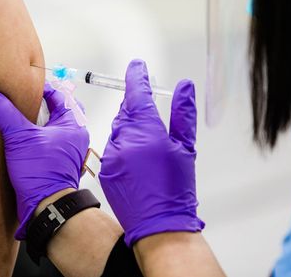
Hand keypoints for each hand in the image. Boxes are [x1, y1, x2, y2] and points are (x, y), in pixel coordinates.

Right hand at [0, 84, 88, 239]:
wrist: (46, 208)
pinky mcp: (53, 162)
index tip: (23, 83)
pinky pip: (44, 142)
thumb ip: (3, 113)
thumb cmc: (43, 175)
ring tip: (16, 114)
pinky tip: (16, 137)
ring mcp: (64, 150)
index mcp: (73, 124)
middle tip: (21, 96)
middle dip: (39, 103)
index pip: (59, 94)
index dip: (41, 87)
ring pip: (50, 126)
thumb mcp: (20, 137)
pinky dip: (32, 136)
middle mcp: (72, 136)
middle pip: (56, 109)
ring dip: (35, 120)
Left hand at [99, 60, 203, 246]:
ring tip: (148, 147)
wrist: (159, 225)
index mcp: (147, 131)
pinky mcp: (105, 168)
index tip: (137, 65)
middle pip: (126, 112)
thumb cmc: (177, 189)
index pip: (137, 94)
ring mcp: (111, 155)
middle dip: (136, 107)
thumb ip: (183, 113)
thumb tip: (184, 86)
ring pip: (118, 130)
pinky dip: (123, 148)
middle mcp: (124, 140)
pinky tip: (137, 162)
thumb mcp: (186, 148)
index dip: (137, 77)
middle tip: (148, 110)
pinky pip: (112, 148)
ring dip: (130, 130)